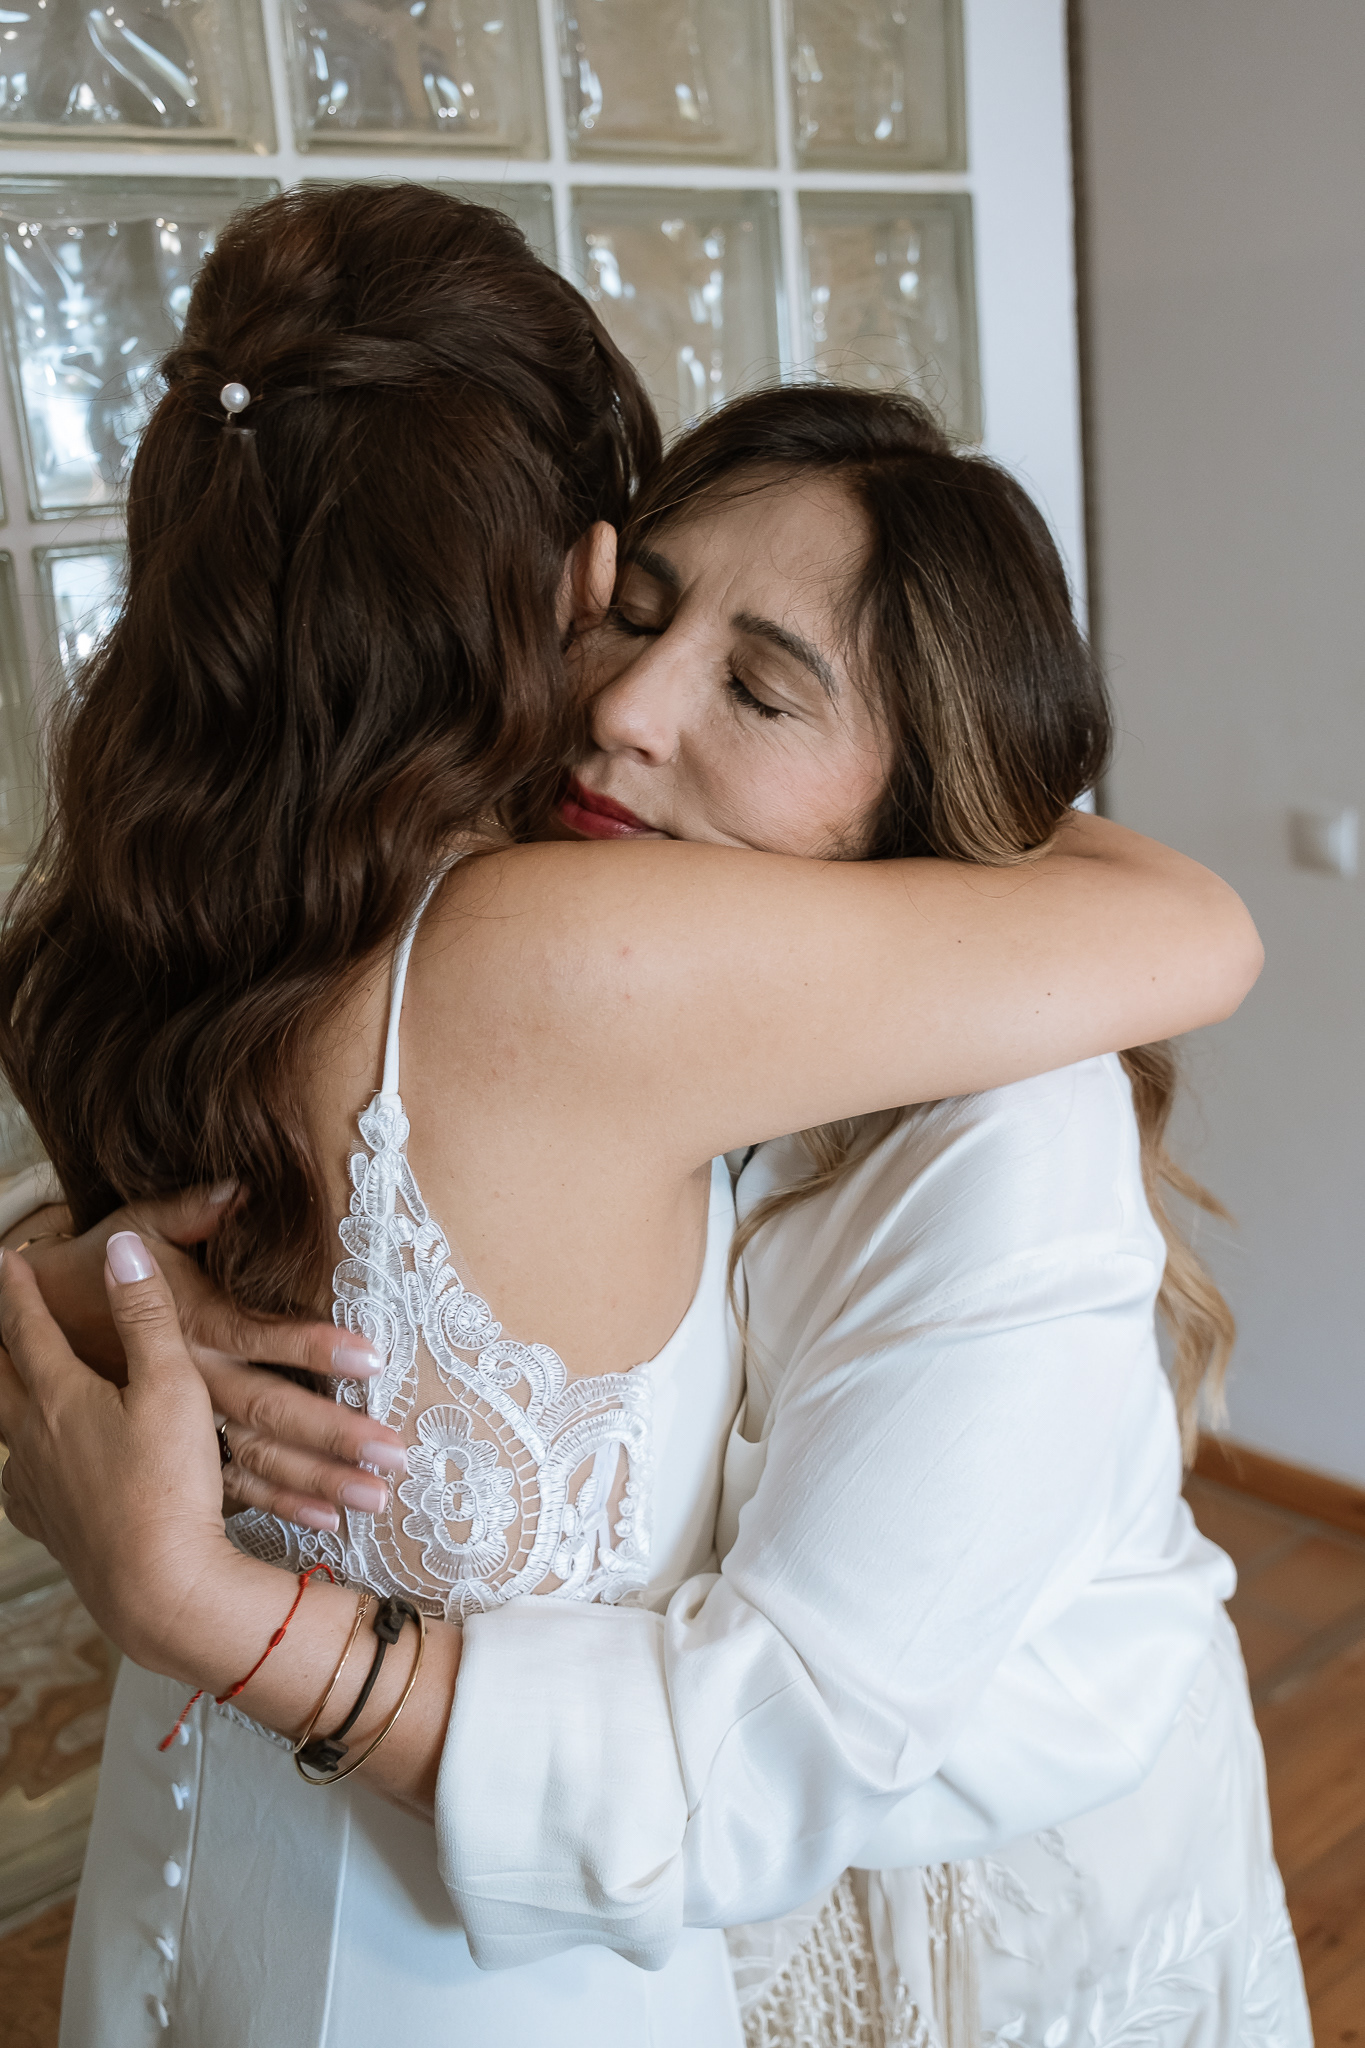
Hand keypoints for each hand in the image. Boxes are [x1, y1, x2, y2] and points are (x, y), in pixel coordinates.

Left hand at [0, 1235, 232, 1673]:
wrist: (157, 1587)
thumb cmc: (170, 1484)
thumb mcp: (172, 1386)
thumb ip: (145, 1314)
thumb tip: (121, 1248)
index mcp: (58, 1397)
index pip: (27, 1329)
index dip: (17, 1291)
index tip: (6, 1261)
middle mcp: (31, 1440)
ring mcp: (33, 1487)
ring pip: (4, 1431)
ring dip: (4, 1399)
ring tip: (9, 1387)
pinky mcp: (48, 1526)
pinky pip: (17, 1482)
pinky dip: (18, 1459)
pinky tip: (31, 1466)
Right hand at [13, 1189, 403, 1532]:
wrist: (32, 1333)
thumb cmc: (92, 1270)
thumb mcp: (134, 1224)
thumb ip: (188, 1209)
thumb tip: (242, 1185)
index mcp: (188, 1323)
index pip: (260, 1336)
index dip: (312, 1346)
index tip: (370, 1358)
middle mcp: (190, 1382)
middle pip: (271, 1411)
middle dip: (335, 1435)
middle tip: (393, 1456)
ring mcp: (181, 1426)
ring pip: (259, 1457)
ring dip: (318, 1480)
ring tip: (376, 1499)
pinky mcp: (175, 1453)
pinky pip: (233, 1486)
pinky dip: (277, 1505)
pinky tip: (325, 1524)